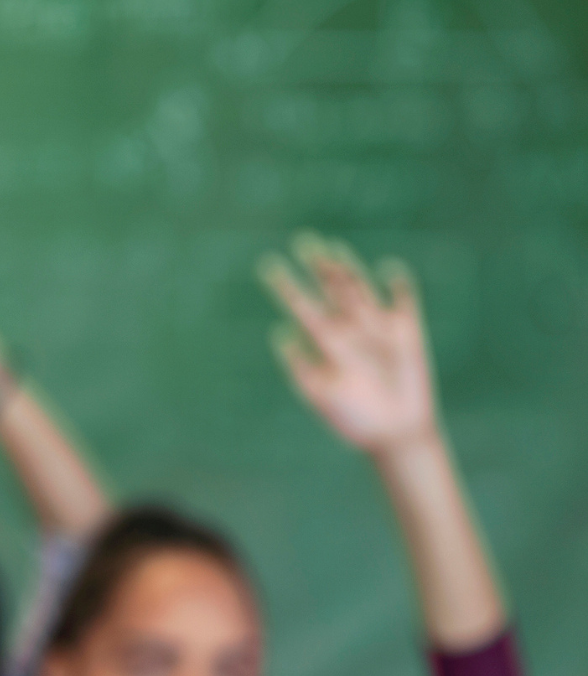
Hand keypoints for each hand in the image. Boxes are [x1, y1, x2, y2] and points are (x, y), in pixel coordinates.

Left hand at [262, 232, 437, 454]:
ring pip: (361, 288)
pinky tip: (389, 269)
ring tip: (333, 251)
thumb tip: (281, 332)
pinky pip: (404, 299)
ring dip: (348, 269)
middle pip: (331, 289)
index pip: (302, 306)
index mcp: (324, 341)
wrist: (396, 434)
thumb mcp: (321, 396)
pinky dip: (398, 284)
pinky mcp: (408, 330)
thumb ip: (302, 368)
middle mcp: (349, 328)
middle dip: (318, 267)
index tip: (268, 266)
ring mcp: (377, 326)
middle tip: (304, 241)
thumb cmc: (353, 419)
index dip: (286, 286)